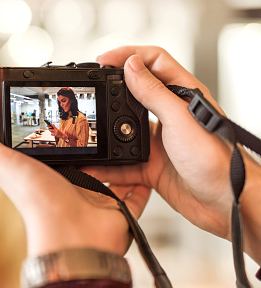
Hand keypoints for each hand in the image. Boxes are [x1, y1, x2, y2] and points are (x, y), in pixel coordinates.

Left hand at [0, 109, 150, 256]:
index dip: (55, 129)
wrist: (73, 233)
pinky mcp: (119, 206)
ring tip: (125, 126)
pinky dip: (142, 176)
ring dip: (118, 152)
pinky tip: (145, 157)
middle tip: (102, 114)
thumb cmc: (37, 202)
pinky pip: (135, 189)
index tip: (63, 106)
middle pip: (84, 156)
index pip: (52, 146)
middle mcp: (70, 184)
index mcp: (44, 173)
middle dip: (92, 139)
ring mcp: (95, 196)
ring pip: (111, 170)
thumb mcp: (4, 164)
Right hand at [84, 46, 260, 263]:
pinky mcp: (152, 166)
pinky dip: (108, 166)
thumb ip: (154, 92)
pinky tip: (96, 167)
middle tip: (92, 92)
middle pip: (134, 94)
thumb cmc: (217, 158)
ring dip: (106, 133)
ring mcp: (160, 142)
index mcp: (183, 95)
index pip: (154, 62)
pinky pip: (123, 163)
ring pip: (124, 131)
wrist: (225, 202)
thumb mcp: (180, 118)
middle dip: (111, 93)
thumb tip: (130, 66)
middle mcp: (170, 116)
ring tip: (90, 131)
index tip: (104, 61)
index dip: (128, 56)